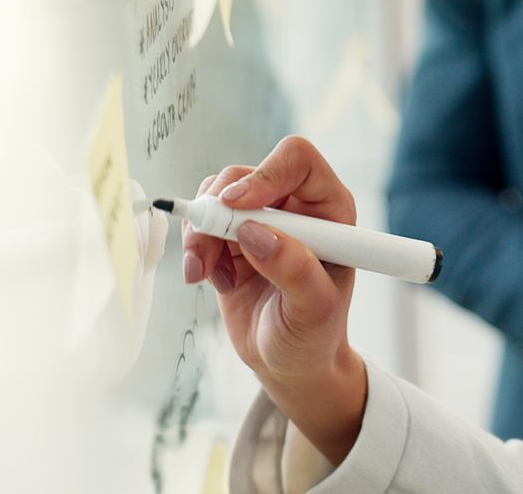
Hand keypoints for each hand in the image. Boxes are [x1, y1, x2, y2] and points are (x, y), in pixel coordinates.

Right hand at [180, 135, 366, 463]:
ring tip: (203, 274)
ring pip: (215, 196)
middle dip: (218, 211)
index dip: (265, 174)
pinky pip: (200, 222)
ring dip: (199, 232)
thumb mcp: (313, 309)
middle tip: (206, 253)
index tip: (238, 206)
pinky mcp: (231, 239)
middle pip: (244, 174)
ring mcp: (261, 220)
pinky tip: (206, 278)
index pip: (297, 160)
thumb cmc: (313, 335)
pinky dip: (193, 247)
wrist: (289, 362)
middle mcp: (295, 206)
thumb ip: (292, 269)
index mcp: (329, 208)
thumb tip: (254, 232)